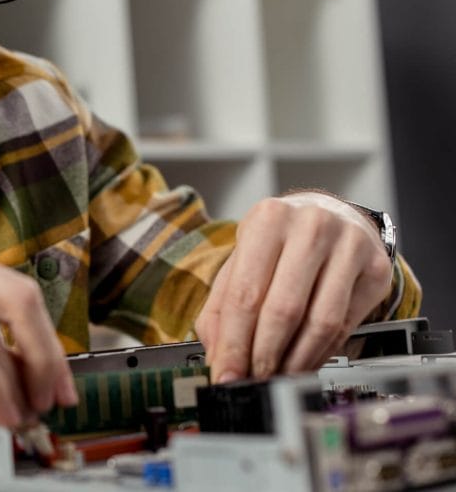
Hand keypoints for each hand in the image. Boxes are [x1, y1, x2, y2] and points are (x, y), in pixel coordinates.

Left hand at [194, 193, 392, 382]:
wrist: (333, 214)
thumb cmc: (280, 242)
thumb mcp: (242, 260)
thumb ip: (222, 306)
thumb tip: (218, 357)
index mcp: (269, 220)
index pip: (245, 293)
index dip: (234, 343)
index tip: (226, 374)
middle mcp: (311, 226)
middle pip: (284, 310)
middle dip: (263, 356)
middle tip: (251, 380)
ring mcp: (350, 247)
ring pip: (320, 323)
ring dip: (295, 361)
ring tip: (276, 377)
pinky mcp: (377, 270)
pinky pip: (345, 326)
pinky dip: (319, 354)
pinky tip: (302, 363)